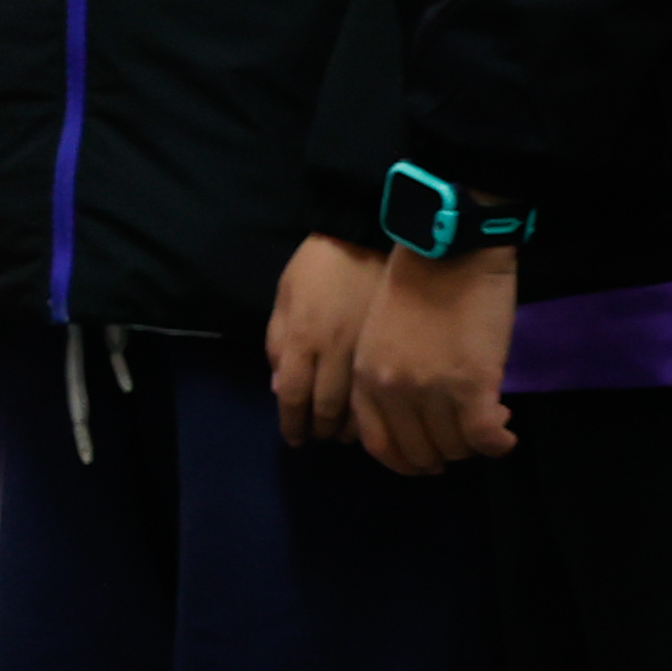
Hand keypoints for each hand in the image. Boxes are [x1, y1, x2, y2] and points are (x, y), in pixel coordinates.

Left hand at [266, 234, 385, 449]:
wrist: (369, 232)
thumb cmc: (319, 262)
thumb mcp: (285, 295)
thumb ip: (278, 342)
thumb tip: (279, 389)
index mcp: (303, 336)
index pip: (293, 395)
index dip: (291, 423)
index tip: (294, 438)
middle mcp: (334, 349)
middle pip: (325, 407)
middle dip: (319, 428)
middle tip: (318, 437)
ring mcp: (368, 349)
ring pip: (359, 404)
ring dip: (348, 428)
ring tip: (343, 434)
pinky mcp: (394, 346)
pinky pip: (385, 390)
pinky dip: (378, 411)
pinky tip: (374, 416)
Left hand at [348, 244, 519, 474]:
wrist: (450, 248)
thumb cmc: (417, 282)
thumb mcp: (379, 335)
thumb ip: (386, 376)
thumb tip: (413, 417)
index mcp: (366, 379)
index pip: (380, 445)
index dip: (406, 461)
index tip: (426, 459)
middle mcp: (392, 392)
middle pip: (420, 452)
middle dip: (445, 455)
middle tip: (465, 440)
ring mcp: (431, 391)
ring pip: (454, 447)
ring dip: (474, 446)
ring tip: (490, 425)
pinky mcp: (471, 385)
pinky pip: (483, 437)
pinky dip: (498, 444)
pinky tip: (506, 436)